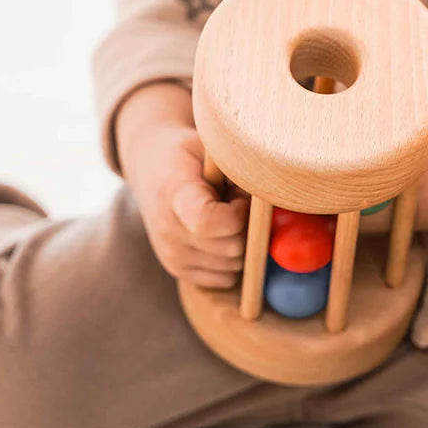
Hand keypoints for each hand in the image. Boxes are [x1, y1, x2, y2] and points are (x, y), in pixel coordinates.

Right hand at [116, 82, 248, 287]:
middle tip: (237, 203)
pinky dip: (232, 260)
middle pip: (232, 248)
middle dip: (247, 227)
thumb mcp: (213, 148)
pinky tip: (220, 235)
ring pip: (234, 267)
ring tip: (225, 216)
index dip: (238, 214)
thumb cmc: (193, 155)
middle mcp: (168, 231)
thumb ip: (241, 170)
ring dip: (242, 244)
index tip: (239, 196)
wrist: (152, 167)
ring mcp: (172, 256)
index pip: (208, 222)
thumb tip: (274, 194)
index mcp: (174, 195)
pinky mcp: (179, 271)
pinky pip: (226, 279)